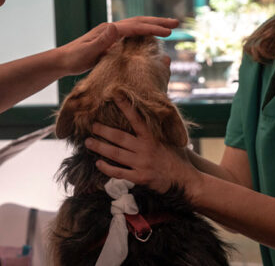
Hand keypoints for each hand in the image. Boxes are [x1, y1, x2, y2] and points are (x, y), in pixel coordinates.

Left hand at [59, 16, 178, 75]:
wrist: (62, 60)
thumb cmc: (73, 58)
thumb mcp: (86, 52)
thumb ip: (100, 41)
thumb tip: (115, 26)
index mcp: (109, 30)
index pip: (135, 27)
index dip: (152, 28)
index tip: (169, 32)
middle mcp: (111, 29)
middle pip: (138, 22)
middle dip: (158, 22)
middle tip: (176, 24)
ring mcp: (111, 34)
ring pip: (136, 26)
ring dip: (153, 25)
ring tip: (169, 28)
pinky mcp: (111, 41)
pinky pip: (132, 35)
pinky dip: (145, 33)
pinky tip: (151, 38)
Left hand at [84, 96, 201, 195]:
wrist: (186, 180)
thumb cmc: (178, 158)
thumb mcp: (171, 140)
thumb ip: (160, 129)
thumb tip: (156, 114)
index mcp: (152, 137)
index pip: (136, 119)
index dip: (125, 106)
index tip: (114, 95)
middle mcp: (145, 149)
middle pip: (119, 137)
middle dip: (103, 130)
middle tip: (91, 125)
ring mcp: (141, 164)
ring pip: (115, 154)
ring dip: (100, 148)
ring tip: (88, 142)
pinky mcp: (140, 178)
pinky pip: (119, 173)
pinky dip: (107, 169)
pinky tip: (98, 164)